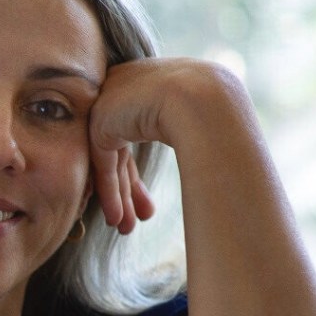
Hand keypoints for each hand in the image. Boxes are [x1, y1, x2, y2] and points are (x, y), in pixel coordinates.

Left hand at [87, 58, 257, 235]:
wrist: (203, 99)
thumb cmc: (214, 112)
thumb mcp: (194, 123)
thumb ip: (178, 132)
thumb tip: (194, 159)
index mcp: (147, 86)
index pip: (135, 136)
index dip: (137, 178)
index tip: (147, 209)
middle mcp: (124, 90)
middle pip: (121, 152)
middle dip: (129, 191)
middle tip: (134, 222)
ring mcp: (110, 104)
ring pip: (111, 160)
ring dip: (119, 198)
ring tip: (125, 229)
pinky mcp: (101, 121)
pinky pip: (104, 163)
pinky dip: (110, 191)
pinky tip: (116, 218)